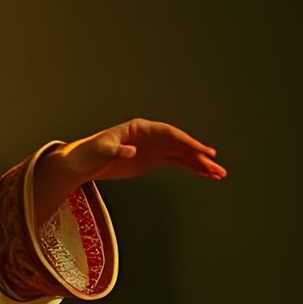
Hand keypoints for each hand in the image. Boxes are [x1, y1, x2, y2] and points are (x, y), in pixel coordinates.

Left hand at [59, 119, 226, 184]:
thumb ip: (116, 150)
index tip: (201, 151)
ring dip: (200, 164)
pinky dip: (192, 168)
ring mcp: (155, 147)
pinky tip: (206, 175)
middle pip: (180, 144)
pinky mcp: (155, 160)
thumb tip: (131, 151)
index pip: (169, 133)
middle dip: (198, 155)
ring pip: (183, 154)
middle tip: (215, 165)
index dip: (186, 142)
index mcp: (141, 128)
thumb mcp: (101, 151)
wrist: (83, 162)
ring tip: (219, 174)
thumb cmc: (89, 152)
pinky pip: (178, 163)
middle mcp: (152, 136)